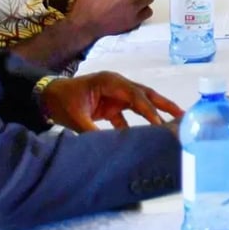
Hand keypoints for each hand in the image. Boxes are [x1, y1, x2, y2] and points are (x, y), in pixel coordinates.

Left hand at [40, 71, 183, 131]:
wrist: (45, 96)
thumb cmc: (60, 101)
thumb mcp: (74, 117)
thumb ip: (92, 131)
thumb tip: (108, 147)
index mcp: (110, 82)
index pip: (135, 96)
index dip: (149, 110)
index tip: (160, 124)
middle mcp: (117, 85)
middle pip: (145, 94)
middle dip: (164, 104)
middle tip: (183, 113)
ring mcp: (115, 94)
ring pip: (140, 103)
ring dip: (155, 112)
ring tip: (172, 122)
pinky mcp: (110, 105)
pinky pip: (128, 114)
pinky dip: (136, 124)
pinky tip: (144, 136)